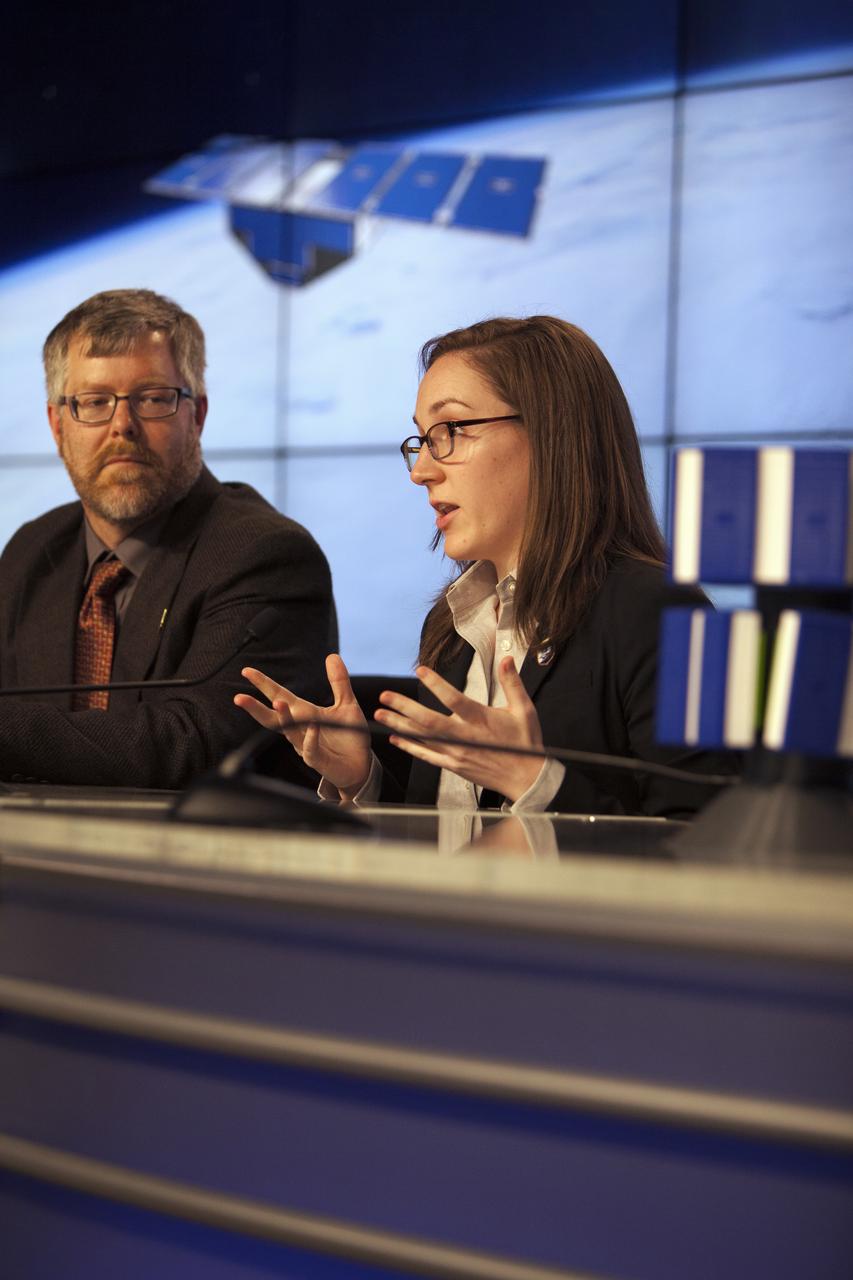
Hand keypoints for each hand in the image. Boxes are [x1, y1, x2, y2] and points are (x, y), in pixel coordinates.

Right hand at [234, 654, 370, 796]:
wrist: (362, 764)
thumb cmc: (350, 735)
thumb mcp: (347, 704)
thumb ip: (338, 681)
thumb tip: (332, 655)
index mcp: (304, 714)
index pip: (278, 696)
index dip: (263, 684)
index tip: (246, 671)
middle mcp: (300, 729)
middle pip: (272, 718)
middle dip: (255, 708)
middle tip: (239, 698)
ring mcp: (306, 746)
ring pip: (289, 732)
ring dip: (283, 718)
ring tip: (278, 702)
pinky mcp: (318, 760)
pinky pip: (310, 749)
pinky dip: (310, 737)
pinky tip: (312, 725)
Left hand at [374, 658, 545, 802]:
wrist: (526, 779)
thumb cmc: (526, 743)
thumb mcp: (524, 709)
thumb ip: (512, 683)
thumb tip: (507, 659)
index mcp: (482, 720)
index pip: (454, 699)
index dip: (436, 684)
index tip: (420, 670)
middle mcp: (466, 737)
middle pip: (429, 721)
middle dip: (404, 708)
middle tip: (385, 696)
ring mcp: (458, 753)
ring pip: (423, 738)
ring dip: (400, 725)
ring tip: (381, 714)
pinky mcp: (454, 766)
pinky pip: (427, 756)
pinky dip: (410, 747)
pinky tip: (396, 738)